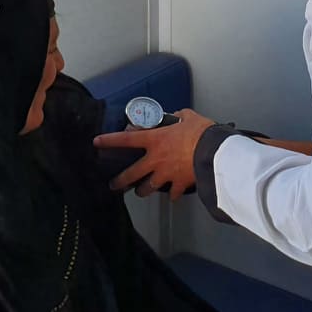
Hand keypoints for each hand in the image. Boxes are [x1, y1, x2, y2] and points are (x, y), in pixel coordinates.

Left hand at [93, 109, 215, 199]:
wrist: (215, 152)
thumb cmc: (201, 133)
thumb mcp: (189, 117)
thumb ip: (180, 116)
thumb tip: (179, 115)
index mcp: (155, 140)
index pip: (126, 139)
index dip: (109, 141)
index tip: (97, 142)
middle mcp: (156, 159)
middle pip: (131, 173)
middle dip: (120, 181)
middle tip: (114, 185)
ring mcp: (166, 174)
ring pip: (147, 188)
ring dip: (142, 190)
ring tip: (140, 192)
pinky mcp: (179, 184)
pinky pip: (172, 193)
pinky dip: (172, 194)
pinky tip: (172, 195)